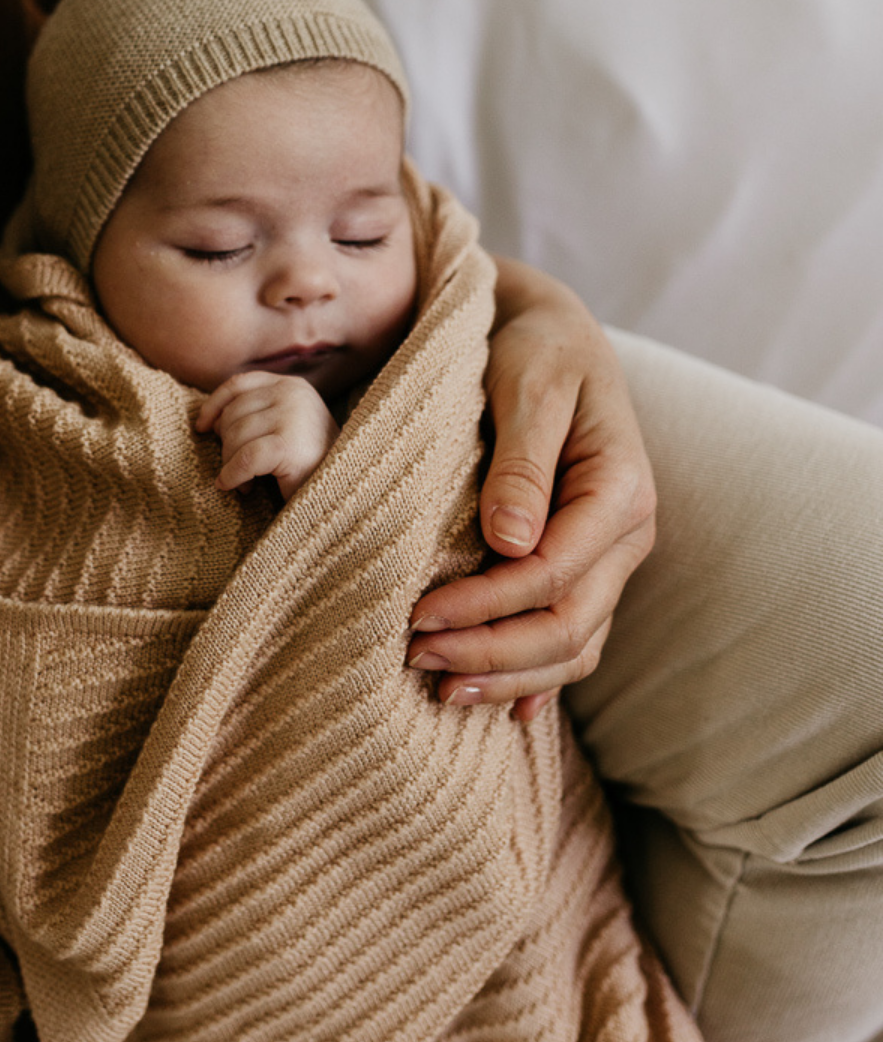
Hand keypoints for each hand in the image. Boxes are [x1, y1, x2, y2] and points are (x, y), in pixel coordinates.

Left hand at [196, 372, 339, 501]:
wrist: (342, 494)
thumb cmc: (309, 466)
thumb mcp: (282, 428)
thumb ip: (254, 415)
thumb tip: (209, 421)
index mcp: (292, 385)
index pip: (239, 384)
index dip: (215, 405)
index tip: (202, 427)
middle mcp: (293, 393)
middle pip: (233, 413)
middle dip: (226, 445)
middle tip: (237, 470)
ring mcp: (293, 416)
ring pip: (235, 436)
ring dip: (231, 464)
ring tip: (246, 482)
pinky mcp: (289, 445)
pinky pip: (243, 459)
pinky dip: (233, 476)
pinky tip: (237, 487)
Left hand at [407, 259, 654, 719]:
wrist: (549, 333)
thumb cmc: (533, 348)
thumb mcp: (528, 382)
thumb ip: (522, 460)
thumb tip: (509, 543)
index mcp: (620, 488)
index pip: (553, 574)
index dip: (486, 606)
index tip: (419, 614)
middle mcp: (627, 533)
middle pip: (568, 625)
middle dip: (492, 653)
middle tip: (415, 659)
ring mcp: (611, 557)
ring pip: (575, 645)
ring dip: (509, 676)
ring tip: (442, 690)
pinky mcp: (587, 566)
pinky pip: (574, 638)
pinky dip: (537, 677)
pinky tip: (500, 708)